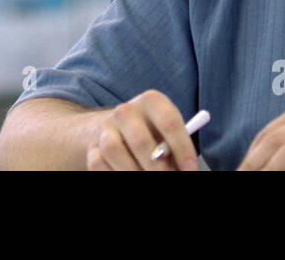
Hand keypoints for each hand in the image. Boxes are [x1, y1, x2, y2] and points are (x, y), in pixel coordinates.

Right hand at [85, 90, 199, 170]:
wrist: (118, 130)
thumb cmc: (154, 134)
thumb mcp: (168, 134)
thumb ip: (174, 148)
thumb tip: (184, 170)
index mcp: (151, 101)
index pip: (169, 122)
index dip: (182, 149)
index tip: (191, 170)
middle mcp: (125, 111)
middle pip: (140, 141)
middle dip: (157, 168)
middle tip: (169, 180)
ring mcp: (106, 128)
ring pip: (114, 151)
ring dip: (133, 172)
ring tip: (148, 181)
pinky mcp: (93, 147)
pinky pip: (99, 164)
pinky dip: (115, 174)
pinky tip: (129, 176)